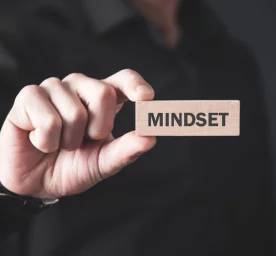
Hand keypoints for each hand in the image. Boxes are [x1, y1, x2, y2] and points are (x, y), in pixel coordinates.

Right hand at [0, 70, 155, 198]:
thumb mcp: (103, 162)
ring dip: (69, 141)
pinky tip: (40, 141)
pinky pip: (49, 120)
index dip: (135, 85)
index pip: (124, 80)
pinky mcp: (29, 96)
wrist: (35, 182)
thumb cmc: (71, 167)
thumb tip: (150, 138)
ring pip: (75, 113)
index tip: (146, 98)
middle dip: (98, 129)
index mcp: (103, 99)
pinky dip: (47, 141)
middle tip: (84, 141)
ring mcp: (54, 88)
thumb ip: (126, 150)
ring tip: (59, 143)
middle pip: (104, 93)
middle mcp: (81, 87)